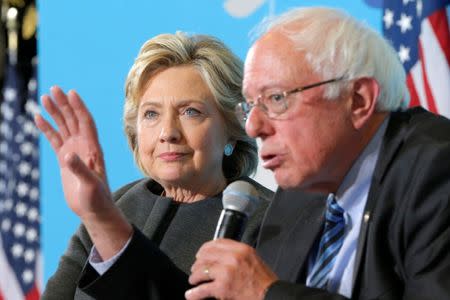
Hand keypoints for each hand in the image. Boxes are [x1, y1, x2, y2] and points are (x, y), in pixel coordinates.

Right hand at [35, 86, 110, 217]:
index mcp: (94, 149)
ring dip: (55, 112)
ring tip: (44, 97)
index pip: (86, 122)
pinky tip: (39, 117)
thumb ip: (80, 170)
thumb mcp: (90, 186)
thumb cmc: (97, 199)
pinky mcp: (66, 159)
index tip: (71, 93)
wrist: (94, 210)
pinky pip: (55, 139)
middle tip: (53, 89)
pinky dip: (48, 128)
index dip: (79, 107)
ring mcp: (75, 151)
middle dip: (64, 104)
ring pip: (64, 126)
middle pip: (74, 120)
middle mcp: (85, 146)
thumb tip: (67, 155)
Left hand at [186, 239, 277, 299]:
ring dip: (195, 277)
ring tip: (193, 281)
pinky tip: (191, 294)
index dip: (205, 248)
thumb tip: (221, 255)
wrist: (270, 295)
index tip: (201, 253)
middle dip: (198, 263)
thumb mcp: (253, 259)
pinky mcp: (222, 287)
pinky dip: (194, 293)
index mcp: (241, 249)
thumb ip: (238, 254)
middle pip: (206, 255)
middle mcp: (232, 257)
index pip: (217, 243)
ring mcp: (226, 272)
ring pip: (201, 271)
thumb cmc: (264, 281)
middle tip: (195, 269)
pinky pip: (203, 289)